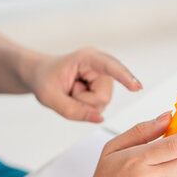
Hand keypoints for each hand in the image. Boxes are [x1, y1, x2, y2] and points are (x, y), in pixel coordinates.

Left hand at [28, 47, 142, 121]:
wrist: (40, 74)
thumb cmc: (44, 79)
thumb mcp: (49, 97)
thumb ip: (72, 110)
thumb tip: (99, 119)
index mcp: (87, 58)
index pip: (109, 66)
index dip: (124, 76)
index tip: (136, 87)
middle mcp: (100, 65)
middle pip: (103, 96)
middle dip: (84, 102)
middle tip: (67, 91)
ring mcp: (103, 77)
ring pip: (102, 103)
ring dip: (83, 104)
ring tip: (71, 92)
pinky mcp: (103, 87)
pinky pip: (99, 106)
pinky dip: (85, 106)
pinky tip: (76, 95)